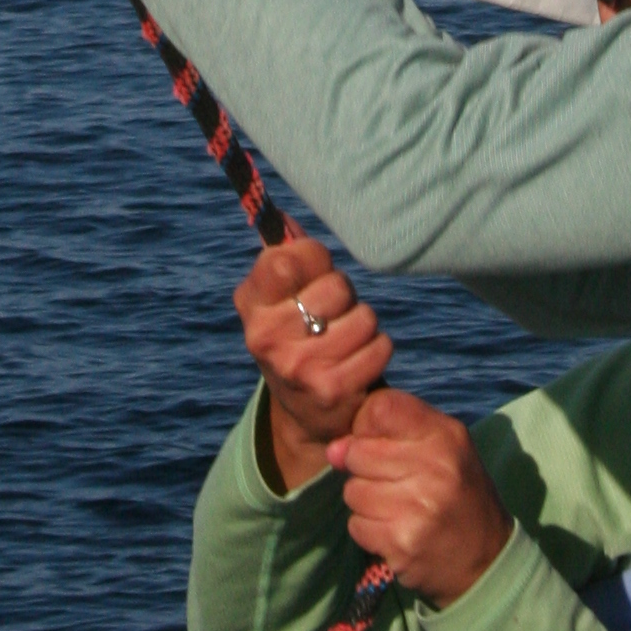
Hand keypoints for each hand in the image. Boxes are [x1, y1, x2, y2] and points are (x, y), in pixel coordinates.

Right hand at [236, 235, 391, 491]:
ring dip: (364, 323)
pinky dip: (378, 349)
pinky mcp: (331, 391)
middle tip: (332, 314)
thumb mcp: (282, 297)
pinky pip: (380, 346)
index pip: (288, 258)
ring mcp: (297, 367)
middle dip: (345, 295)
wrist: (305, 411)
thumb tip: (283, 220)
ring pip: (364, 316)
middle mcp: (265, 337)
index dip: (314, 259)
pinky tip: (359, 360)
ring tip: (346, 338)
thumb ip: (288, 255)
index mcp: (250, 304)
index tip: (315, 272)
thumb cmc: (300, 333)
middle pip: (337, 286)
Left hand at [328, 388, 512, 608]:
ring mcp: (418, 508)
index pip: (379, 408)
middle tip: (393, 481)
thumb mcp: (439, 447)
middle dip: (364, 468)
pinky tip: (394, 530)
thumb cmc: (456, 492)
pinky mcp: (402, 543)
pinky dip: (369, 530)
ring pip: (353, 491)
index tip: (378, 441)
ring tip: (396, 507)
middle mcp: (434, 468)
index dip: (367, 424)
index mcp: (444, 436)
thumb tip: (333, 450)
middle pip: (358, 452)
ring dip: (366, 502)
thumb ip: (386, 434)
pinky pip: (357, 526)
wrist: (485, 558)